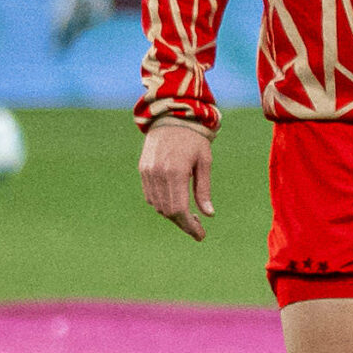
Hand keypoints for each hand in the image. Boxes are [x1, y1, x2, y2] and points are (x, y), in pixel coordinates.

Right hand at [139, 122, 213, 239]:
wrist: (172, 116)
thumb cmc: (194, 139)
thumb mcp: (204, 162)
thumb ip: (204, 189)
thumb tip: (208, 215)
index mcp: (176, 172)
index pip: (180, 210)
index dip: (189, 226)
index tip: (200, 235)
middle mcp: (158, 174)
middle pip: (167, 211)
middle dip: (183, 223)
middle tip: (197, 228)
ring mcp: (148, 172)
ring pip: (157, 205)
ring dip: (172, 215)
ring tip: (189, 216)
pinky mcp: (143, 169)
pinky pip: (150, 196)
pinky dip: (162, 204)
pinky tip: (175, 203)